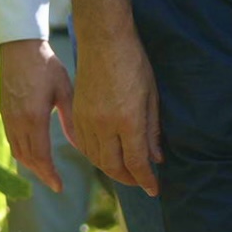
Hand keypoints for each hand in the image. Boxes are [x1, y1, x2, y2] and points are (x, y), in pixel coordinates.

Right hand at [0, 38, 71, 191]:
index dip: (49, 174)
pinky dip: (23, 152)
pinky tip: (34, 152)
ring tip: (46, 171)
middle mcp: (17, 122)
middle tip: (55, 183)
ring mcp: (8, 117)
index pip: (40, 156)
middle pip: (27, 158)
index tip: (59, 187)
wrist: (19, 46)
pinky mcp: (4, 112)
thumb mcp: (64, 90)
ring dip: (31, 164)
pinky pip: (12, 140)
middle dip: (41, 173)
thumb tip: (80, 145)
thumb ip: (71, 120)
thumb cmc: (46, 65)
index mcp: (33, 118)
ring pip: (17, 151)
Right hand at [67, 0, 161, 195]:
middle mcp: (104, 125)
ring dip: (111, 170)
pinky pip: (83, 146)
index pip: (136, 162)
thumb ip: (152, 130)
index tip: (155, 190)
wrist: (103, 40)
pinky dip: (95, 156)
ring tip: (126, 172)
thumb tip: (156, 158)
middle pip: (113, 166)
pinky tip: (106, 156)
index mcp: (127, 120)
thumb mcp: (151, 96)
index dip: (146, 180)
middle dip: (129, 179)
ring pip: (97, 158)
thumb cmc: (133, 63)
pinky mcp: (76, 114)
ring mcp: (86, 120)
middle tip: (141, 183)